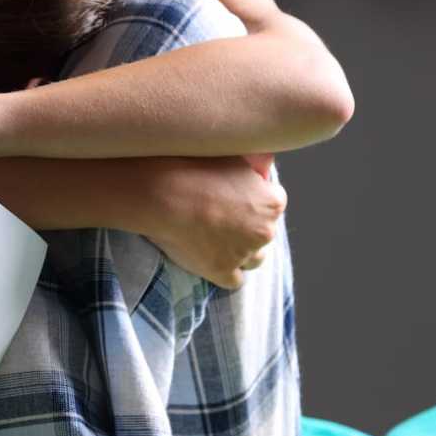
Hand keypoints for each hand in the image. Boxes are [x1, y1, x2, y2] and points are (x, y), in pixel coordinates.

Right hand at [139, 156, 285, 288]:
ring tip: (214, 239)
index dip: (252, 199)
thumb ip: (252, 166)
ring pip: (253, 259)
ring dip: (240, 251)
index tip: (234, 196)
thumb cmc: (193, 166)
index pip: (273, 203)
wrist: (162, 194)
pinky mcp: (222, 271)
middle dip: (247, 226)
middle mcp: (265, 230)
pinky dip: (224, 271)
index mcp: (272, 201)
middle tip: (219, 215)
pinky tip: (210, 259)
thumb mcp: (231, 154)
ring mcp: (244, 253)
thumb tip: (262, 168)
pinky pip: (234, 280)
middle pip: (264, 232)